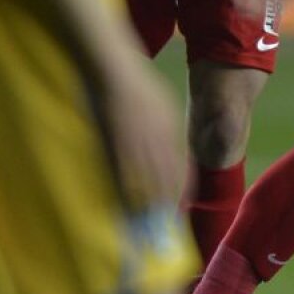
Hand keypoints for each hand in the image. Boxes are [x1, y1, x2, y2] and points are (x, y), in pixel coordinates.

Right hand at [103, 49, 183, 209]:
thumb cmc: (132, 81)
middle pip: (166, 180)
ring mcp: (139, 143)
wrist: (113, 68)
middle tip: (163, 224)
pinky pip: (125, 175)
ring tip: (146, 225)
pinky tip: (126, 208)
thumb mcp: (159, 103)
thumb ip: (162, 126)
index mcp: (170, 129)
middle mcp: (159, 140)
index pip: (180, 168)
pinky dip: (128, 194)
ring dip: (148, 205)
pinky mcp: (118, 144)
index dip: (179, 191)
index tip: (177, 207)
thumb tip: (162, 146)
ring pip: (148, 182)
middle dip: (166, 204)